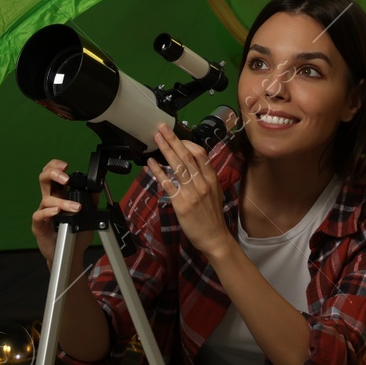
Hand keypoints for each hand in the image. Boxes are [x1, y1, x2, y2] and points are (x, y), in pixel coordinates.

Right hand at [32, 159, 91, 262]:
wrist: (71, 254)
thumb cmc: (76, 234)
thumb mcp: (88, 215)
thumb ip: (91, 201)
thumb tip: (97, 188)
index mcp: (59, 195)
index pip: (53, 174)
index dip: (55, 166)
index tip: (66, 165)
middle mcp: (50, 201)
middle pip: (44, 179)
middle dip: (53, 173)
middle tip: (66, 178)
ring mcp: (43, 213)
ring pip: (46, 199)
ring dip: (62, 201)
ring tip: (75, 207)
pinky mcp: (39, 226)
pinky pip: (39, 215)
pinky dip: (48, 212)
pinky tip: (56, 212)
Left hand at [149, 123, 231, 259]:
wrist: (214, 237)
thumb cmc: (212, 215)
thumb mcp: (215, 192)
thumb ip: (205, 177)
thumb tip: (193, 164)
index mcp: (212, 178)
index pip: (200, 154)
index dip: (187, 142)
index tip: (177, 134)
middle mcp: (202, 183)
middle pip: (187, 156)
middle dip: (173, 139)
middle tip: (162, 127)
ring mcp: (192, 193)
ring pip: (178, 166)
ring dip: (165, 150)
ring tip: (156, 138)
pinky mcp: (181, 203)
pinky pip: (168, 184)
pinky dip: (159, 172)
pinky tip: (151, 163)